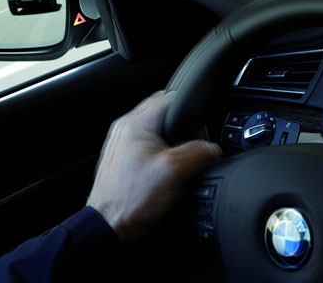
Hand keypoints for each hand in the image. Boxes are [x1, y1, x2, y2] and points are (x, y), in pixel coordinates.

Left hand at [86, 91, 221, 240]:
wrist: (109, 227)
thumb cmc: (131, 200)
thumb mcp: (175, 171)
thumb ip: (199, 153)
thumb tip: (213, 149)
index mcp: (135, 123)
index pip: (170, 97)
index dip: (191, 110)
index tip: (200, 129)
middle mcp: (126, 129)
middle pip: (164, 111)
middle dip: (183, 125)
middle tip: (194, 144)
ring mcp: (123, 144)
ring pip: (157, 129)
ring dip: (174, 140)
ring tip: (182, 159)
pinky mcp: (125, 159)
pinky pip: (150, 145)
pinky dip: (163, 151)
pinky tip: (170, 170)